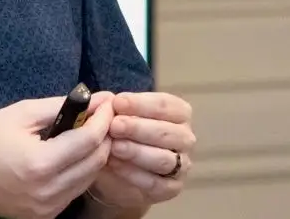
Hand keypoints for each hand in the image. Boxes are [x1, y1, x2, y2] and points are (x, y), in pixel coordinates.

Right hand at [0, 91, 115, 218]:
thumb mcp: (19, 114)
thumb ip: (59, 107)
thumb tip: (94, 100)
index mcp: (41, 163)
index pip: (89, 140)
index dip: (103, 118)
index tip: (108, 102)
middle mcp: (49, 191)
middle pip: (96, 162)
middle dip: (104, 136)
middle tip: (101, 116)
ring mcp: (48, 208)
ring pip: (89, 178)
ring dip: (94, 154)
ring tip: (86, 132)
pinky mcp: (45, 216)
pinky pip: (74, 191)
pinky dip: (79, 171)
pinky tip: (69, 155)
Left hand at [86, 92, 195, 209]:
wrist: (114, 169)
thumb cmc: (120, 132)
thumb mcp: (114, 115)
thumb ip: (111, 106)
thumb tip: (105, 100)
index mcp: (178, 113)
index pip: (166, 105)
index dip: (141, 103)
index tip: (117, 102)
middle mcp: (184, 138)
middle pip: (167, 132)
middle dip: (138, 128)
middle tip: (114, 126)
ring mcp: (181, 165)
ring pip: (164, 159)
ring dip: (136, 151)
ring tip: (114, 146)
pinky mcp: (171, 188)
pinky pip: (156, 183)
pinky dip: (133, 174)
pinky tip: (115, 164)